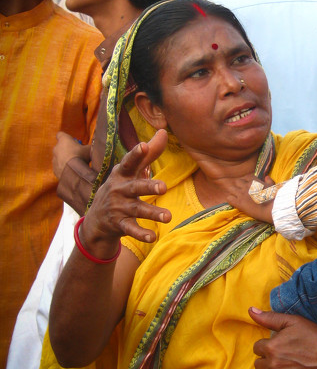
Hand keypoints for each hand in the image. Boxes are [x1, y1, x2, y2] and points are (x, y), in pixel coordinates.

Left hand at [53, 131, 90, 178]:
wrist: (73, 173)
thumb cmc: (81, 157)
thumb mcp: (89, 149)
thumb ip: (90, 146)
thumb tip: (95, 146)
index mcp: (64, 140)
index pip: (60, 134)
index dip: (66, 137)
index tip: (73, 141)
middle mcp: (56, 148)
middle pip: (60, 146)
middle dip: (67, 149)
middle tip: (77, 154)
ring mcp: (54, 159)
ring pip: (59, 157)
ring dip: (65, 159)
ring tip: (75, 164)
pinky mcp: (54, 169)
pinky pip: (59, 166)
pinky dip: (64, 168)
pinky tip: (72, 171)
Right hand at [81, 130, 171, 255]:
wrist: (97, 218)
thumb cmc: (120, 188)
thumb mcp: (131, 172)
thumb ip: (149, 154)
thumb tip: (163, 131)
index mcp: (122, 174)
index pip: (129, 162)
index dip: (136, 154)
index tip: (143, 146)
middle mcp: (119, 190)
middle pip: (135, 187)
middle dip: (149, 187)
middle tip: (163, 187)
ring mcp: (118, 208)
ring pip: (137, 210)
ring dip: (152, 213)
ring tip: (168, 217)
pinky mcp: (119, 224)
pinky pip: (131, 229)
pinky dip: (141, 233)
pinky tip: (153, 237)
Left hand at [223, 175, 275, 223]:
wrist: (271, 208)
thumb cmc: (274, 198)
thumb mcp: (273, 187)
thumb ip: (269, 181)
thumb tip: (267, 177)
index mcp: (254, 181)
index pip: (246, 177)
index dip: (246, 181)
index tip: (247, 186)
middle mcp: (246, 186)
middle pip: (237, 181)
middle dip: (238, 185)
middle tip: (240, 191)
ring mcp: (241, 194)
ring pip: (231, 188)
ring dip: (233, 192)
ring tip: (235, 196)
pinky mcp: (239, 203)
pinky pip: (229, 198)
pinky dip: (230, 199)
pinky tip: (233, 202)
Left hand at [250, 308, 316, 368]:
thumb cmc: (315, 337)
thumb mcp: (294, 321)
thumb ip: (269, 317)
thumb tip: (250, 310)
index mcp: (271, 347)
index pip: (256, 348)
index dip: (267, 345)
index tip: (279, 345)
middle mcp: (273, 365)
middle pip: (258, 364)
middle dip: (267, 360)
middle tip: (282, 357)